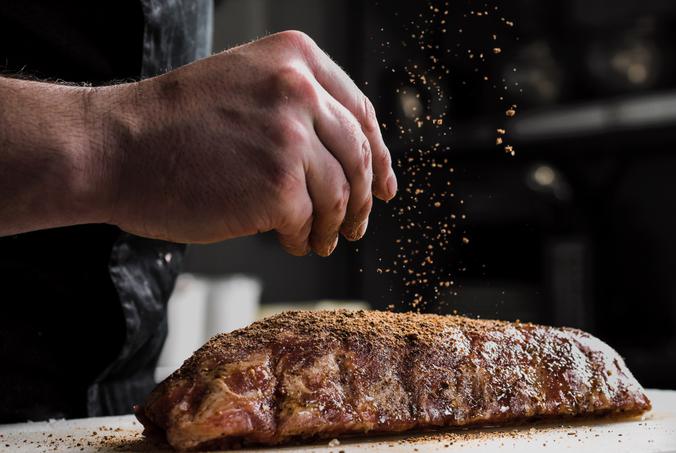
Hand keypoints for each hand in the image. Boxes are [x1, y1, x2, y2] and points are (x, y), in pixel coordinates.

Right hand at [95, 30, 396, 255]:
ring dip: (337, 225)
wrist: (115, 148)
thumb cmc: (171, 126)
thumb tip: (344, 156)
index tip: (385, 186)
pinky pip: (311, 220)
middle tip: (360, 224)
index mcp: (295, 58)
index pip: (360, 112)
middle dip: (365, 198)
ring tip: (322, 241)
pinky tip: (294, 242)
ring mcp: (291, 138)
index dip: (380, 154)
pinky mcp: (278, 186)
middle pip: (359, 156)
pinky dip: (306, 237)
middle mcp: (299, 90)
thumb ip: (296, 108)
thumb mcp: (244, 87)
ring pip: (342, 194)